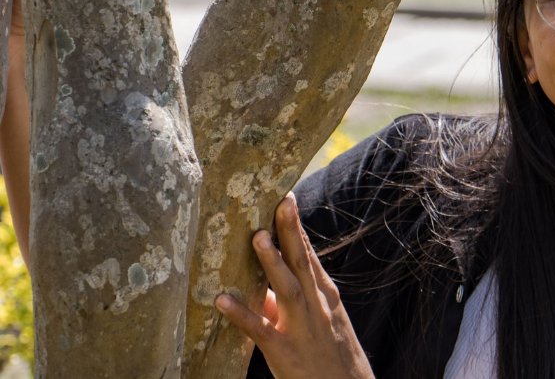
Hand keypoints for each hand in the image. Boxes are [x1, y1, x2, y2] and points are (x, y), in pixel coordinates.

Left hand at [215, 193, 374, 378]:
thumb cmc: (332, 356)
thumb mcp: (322, 323)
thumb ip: (294, 303)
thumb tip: (264, 289)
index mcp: (325, 297)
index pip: (309, 255)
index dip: (298, 228)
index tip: (287, 198)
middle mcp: (316, 308)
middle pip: (302, 263)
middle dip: (291, 231)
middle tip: (281, 202)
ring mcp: (301, 330)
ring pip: (287, 290)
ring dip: (272, 263)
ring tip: (257, 237)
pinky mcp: (285, 353)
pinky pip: (259, 331)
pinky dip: (241, 314)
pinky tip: (222, 300)